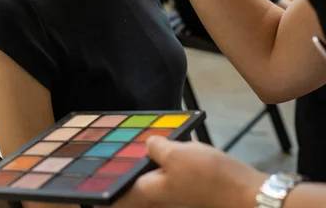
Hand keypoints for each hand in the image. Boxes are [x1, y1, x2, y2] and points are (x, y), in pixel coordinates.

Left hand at [117, 136, 265, 207]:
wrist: (247, 195)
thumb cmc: (209, 177)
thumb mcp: (177, 153)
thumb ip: (157, 147)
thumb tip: (149, 144)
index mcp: (149, 191)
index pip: (117, 195)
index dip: (103, 190)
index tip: (89, 180)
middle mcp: (160, 197)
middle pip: (135, 184)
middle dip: (127, 168)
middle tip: (117, 150)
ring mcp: (176, 195)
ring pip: (155, 176)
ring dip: (150, 160)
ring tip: (147, 141)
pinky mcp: (192, 190)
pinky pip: (174, 173)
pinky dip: (172, 160)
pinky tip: (178, 144)